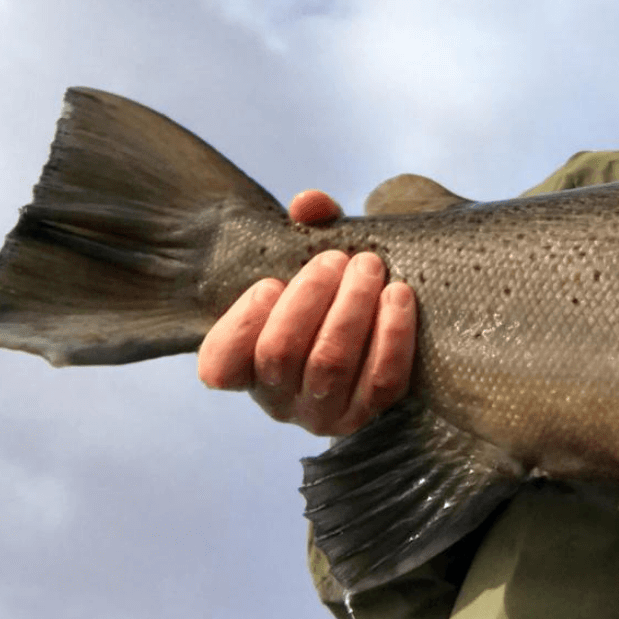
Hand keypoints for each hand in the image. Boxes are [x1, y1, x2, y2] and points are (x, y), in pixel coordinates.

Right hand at [196, 190, 418, 436]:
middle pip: (280, 353)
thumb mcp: (312, 257)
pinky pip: (382, 380)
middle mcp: (279, 400)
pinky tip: (399, 295)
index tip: (271, 282)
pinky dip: (392, 333)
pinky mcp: (370, 415)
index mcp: (246, 367)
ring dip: (352, 307)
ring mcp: (323, 415)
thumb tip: (309, 204)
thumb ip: (306, 225)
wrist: (388, 325)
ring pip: (331, 364)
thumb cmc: (335, 290)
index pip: (219, 366)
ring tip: (369, 267)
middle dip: (310, 296)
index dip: (242, 323)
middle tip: (338, 259)